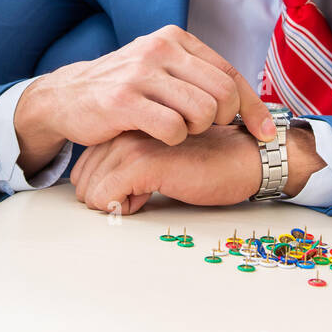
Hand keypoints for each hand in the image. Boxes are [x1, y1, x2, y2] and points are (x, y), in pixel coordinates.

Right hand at [14, 25, 275, 170]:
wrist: (66, 97)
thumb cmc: (123, 90)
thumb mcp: (160, 69)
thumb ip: (197, 77)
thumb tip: (248, 103)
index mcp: (174, 38)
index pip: (229, 73)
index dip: (253, 107)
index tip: (266, 133)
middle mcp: (159, 48)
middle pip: (222, 93)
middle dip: (222, 120)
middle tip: (205, 131)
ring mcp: (140, 73)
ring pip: (202, 112)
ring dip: (197, 131)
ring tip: (178, 131)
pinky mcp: (123, 101)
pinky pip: (173, 128)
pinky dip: (174, 140)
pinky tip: (159, 137)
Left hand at [69, 124, 262, 214]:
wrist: (247, 159)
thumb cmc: (209, 162)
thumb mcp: (158, 159)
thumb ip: (130, 164)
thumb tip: (104, 192)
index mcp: (130, 122)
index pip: (87, 164)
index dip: (108, 186)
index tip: (138, 186)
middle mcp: (126, 128)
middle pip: (84, 178)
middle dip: (108, 197)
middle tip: (143, 193)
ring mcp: (134, 142)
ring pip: (91, 190)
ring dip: (117, 204)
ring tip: (150, 194)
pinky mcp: (145, 162)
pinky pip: (105, 198)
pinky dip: (121, 209)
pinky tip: (149, 198)